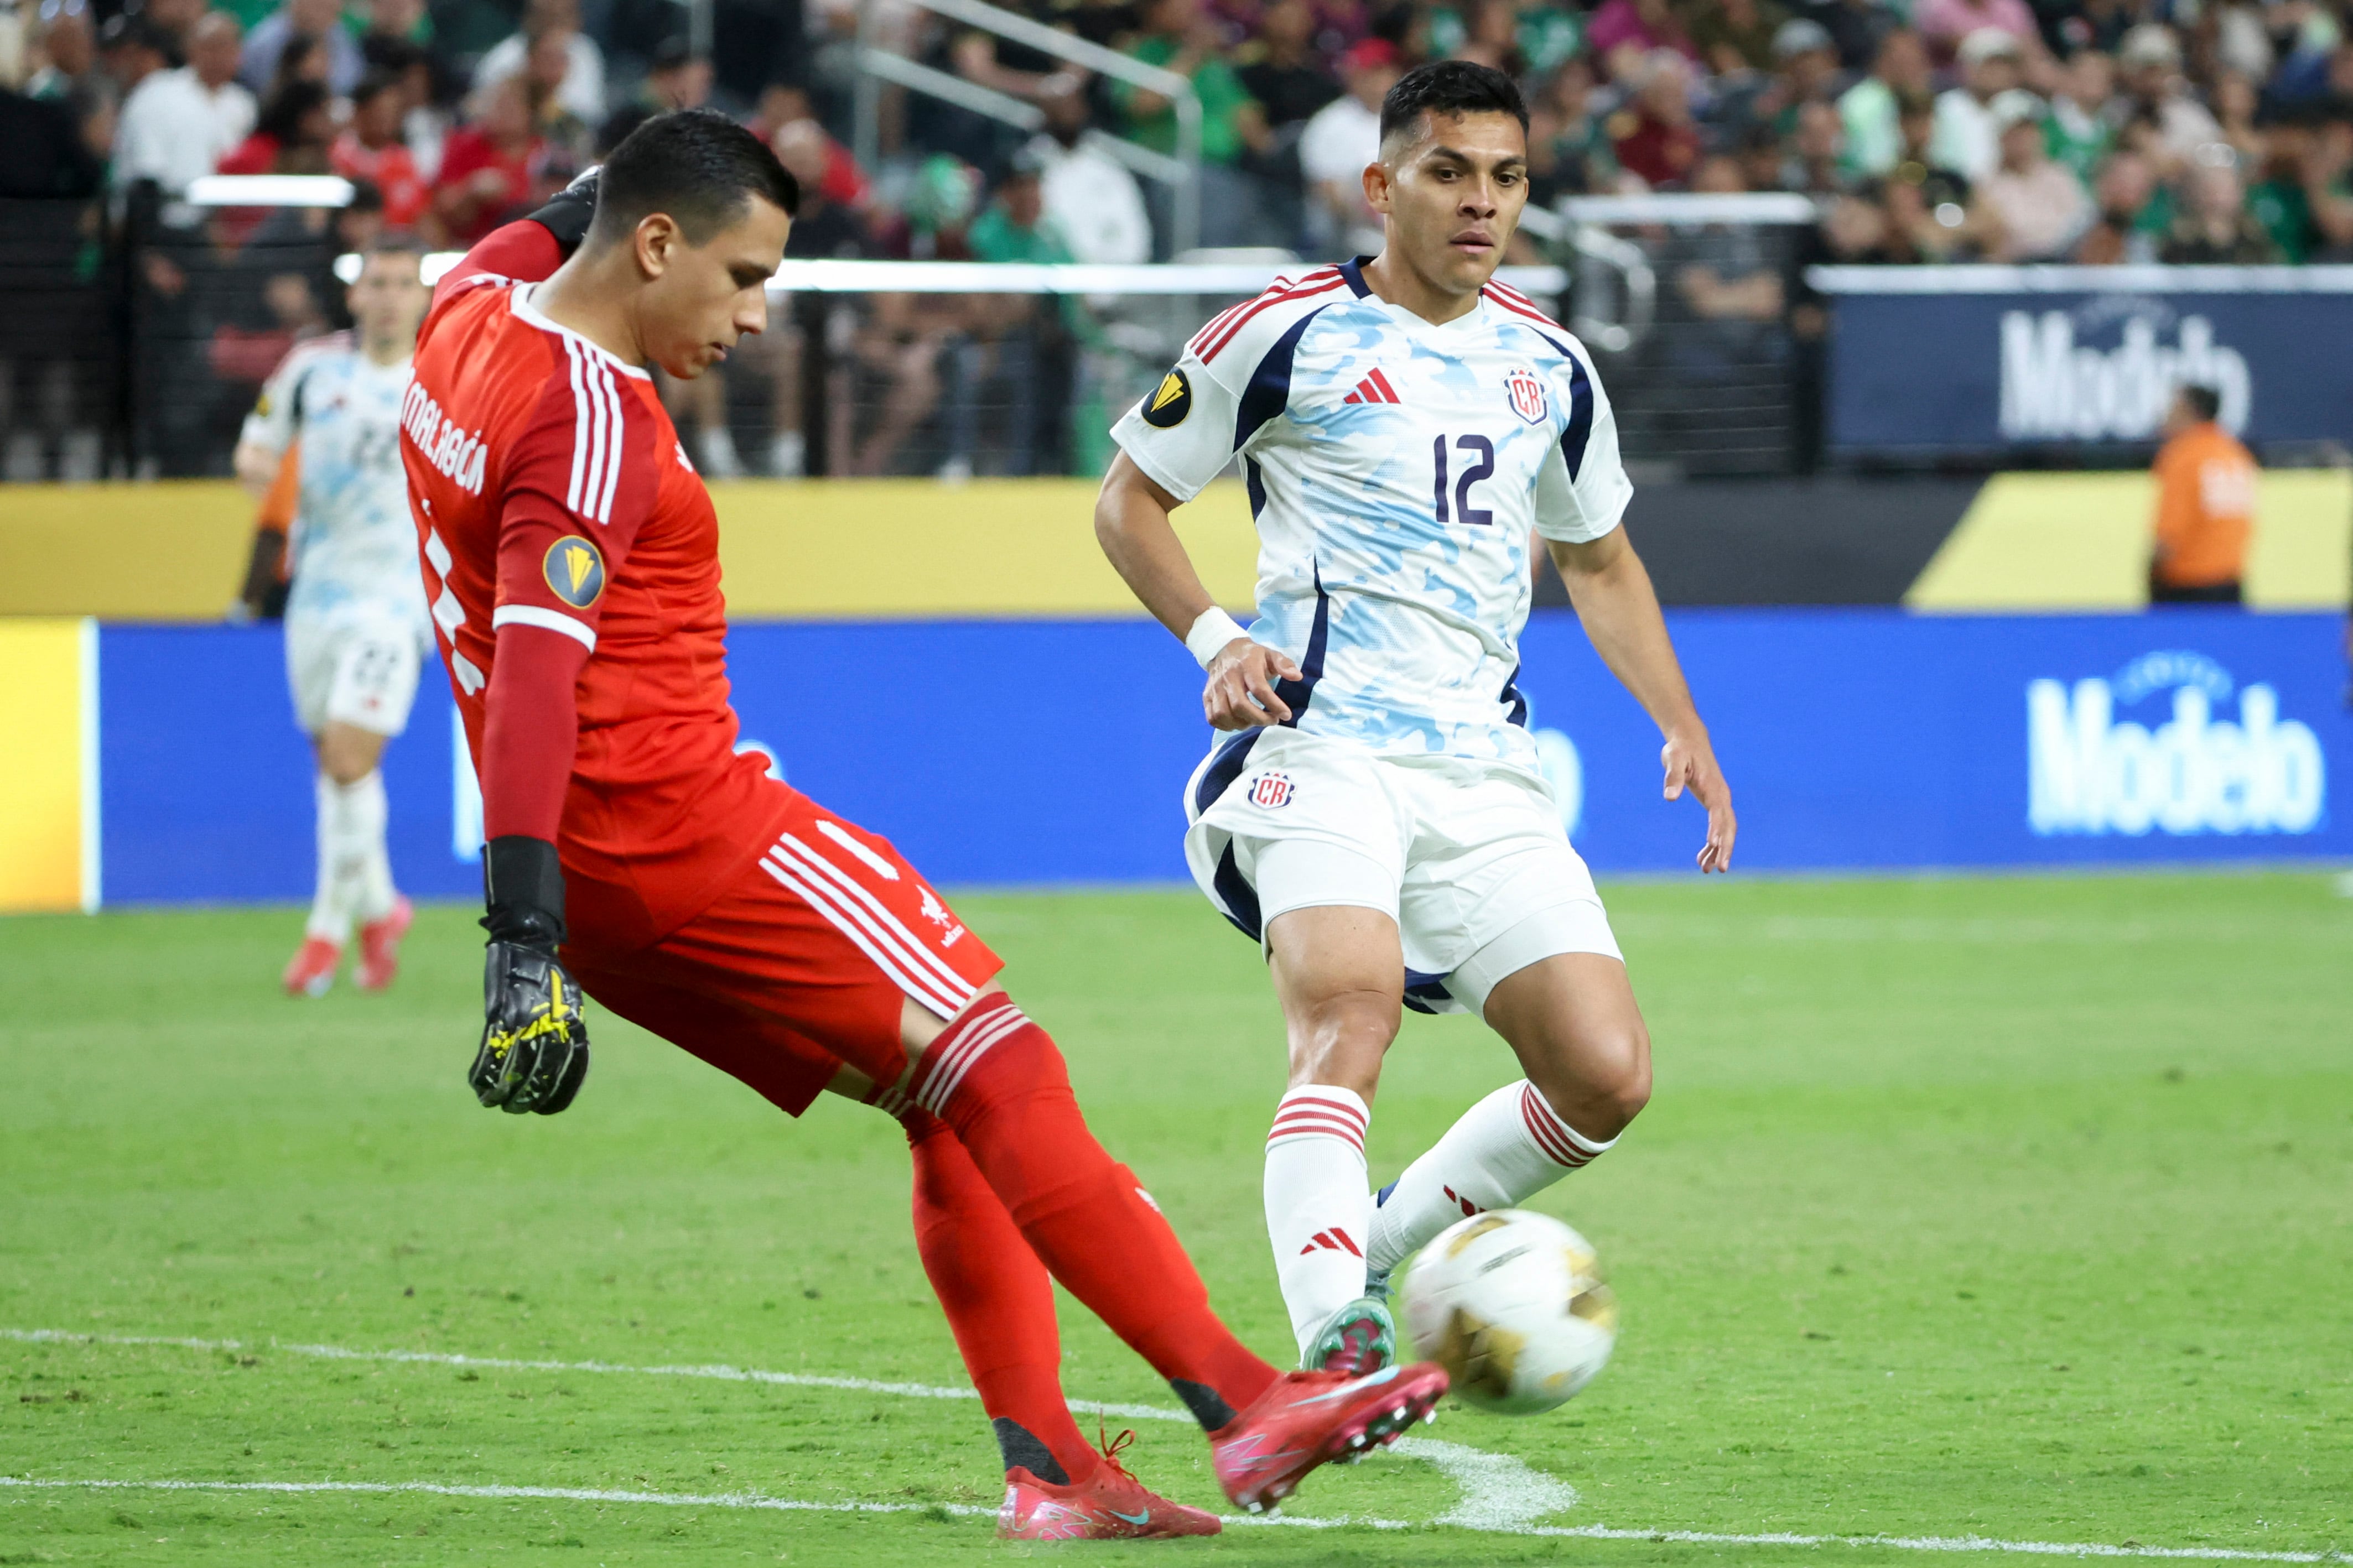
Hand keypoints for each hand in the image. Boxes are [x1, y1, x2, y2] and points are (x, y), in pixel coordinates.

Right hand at [470, 941, 590, 1113]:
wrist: (528, 944)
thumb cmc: (552, 975)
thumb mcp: (571, 1002)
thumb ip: (569, 1030)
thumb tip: (570, 1059)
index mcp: (572, 1024)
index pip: (571, 1069)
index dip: (559, 1094)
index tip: (546, 1109)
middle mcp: (550, 1025)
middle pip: (541, 1073)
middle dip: (527, 1097)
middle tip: (515, 1108)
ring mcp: (524, 1020)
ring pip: (514, 1067)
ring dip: (503, 1090)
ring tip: (494, 1102)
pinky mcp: (499, 1013)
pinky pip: (491, 1049)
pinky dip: (483, 1070)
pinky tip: (478, 1085)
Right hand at [1202, 637, 1302, 729]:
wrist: (1223, 649)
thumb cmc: (1251, 656)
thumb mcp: (1270, 654)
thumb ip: (1284, 664)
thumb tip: (1297, 676)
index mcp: (1246, 665)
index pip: (1259, 689)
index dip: (1274, 705)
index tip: (1286, 714)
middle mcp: (1228, 677)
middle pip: (1239, 705)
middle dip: (1259, 719)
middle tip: (1273, 721)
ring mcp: (1214, 688)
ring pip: (1224, 714)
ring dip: (1243, 724)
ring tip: (1255, 721)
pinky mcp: (1206, 696)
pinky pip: (1213, 718)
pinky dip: (1227, 726)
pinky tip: (1240, 722)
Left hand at [1661, 727, 1734, 873]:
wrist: (1689, 740)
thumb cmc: (1680, 749)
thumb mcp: (1673, 759)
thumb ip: (1673, 777)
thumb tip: (1670, 797)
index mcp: (1714, 787)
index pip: (1718, 811)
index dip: (1717, 828)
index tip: (1714, 845)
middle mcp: (1721, 796)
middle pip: (1728, 825)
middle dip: (1726, 848)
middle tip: (1720, 868)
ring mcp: (1719, 800)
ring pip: (1725, 830)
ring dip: (1719, 850)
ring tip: (1707, 870)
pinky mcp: (1713, 803)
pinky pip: (1718, 827)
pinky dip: (1713, 843)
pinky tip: (1702, 858)